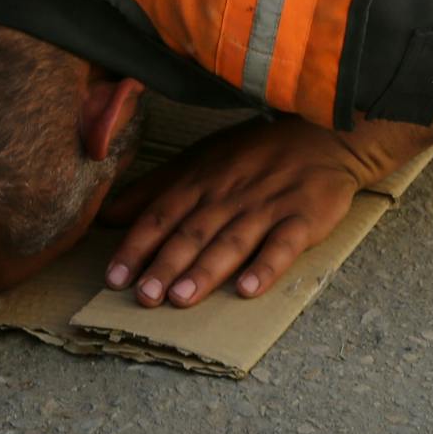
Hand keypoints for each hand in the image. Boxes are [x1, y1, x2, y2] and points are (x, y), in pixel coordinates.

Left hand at [101, 117, 387, 306]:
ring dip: (206, 270)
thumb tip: (108, 215)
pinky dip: (266, 266)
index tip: (114, 277)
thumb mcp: (201, 159)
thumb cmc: (255, 152)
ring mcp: (267, 207)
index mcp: (202, 181)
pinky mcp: (303, 218)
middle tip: (144, 297)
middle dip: (166, 265)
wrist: (323, 135)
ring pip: (231, 241)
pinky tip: (249, 290)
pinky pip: (283, 245)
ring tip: (182, 298)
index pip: (162, 215)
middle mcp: (229, 195)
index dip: (137, 246)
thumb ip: (156, 189)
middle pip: (192, 233)